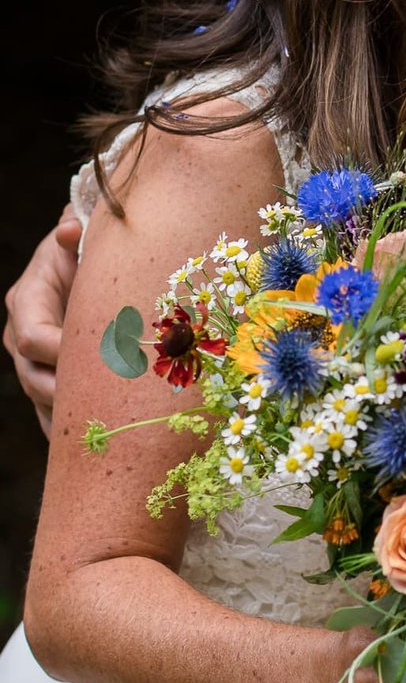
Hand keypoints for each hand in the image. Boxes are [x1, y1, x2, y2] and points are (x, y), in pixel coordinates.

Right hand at [4, 211, 81, 436]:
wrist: (86, 264)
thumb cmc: (90, 249)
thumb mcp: (85, 237)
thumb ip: (75, 234)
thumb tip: (69, 231)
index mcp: (28, 298)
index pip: (32, 335)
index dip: (59, 353)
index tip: (98, 362)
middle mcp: (22, 331)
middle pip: (32, 376)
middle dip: (67, 395)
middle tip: (106, 411)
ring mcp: (31, 359)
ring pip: (41, 398)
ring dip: (69, 419)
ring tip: (101, 439)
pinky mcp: (46, 377)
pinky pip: (50, 410)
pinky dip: (69, 429)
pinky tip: (93, 450)